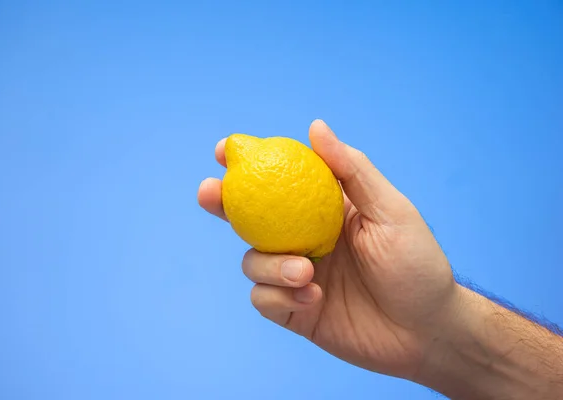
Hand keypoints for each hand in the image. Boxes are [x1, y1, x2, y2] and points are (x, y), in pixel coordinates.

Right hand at [197, 119, 457, 379]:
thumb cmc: (416, 265)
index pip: (280, 181)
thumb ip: (351, 171)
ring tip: (306, 272)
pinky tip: (313, 299)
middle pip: (250, 217)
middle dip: (223, 203)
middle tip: (210, 193)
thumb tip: (315, 127)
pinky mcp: (294, 310)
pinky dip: (279, 295)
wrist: (428, 331)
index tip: (224, 151)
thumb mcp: (390, 210)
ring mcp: (296, 275)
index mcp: (324, 210)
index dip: (248, 164)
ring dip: (269, 264)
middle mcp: (304, 239)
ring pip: (253, 260)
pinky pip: (264, 298)